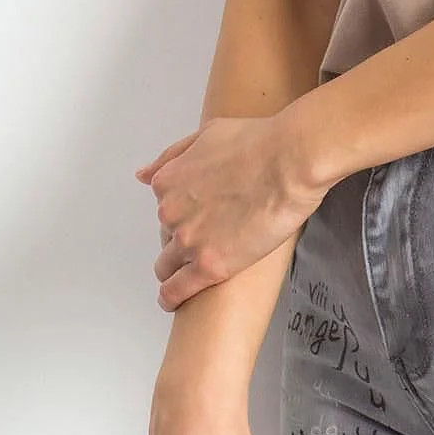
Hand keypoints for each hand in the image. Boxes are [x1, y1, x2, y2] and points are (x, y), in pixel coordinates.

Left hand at [135, 107, 325, 308]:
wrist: (290, 162)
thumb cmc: (258, 142)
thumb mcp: (208, 134)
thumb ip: (173, 155)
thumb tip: (143, 174)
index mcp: (168, 181)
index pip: (164, 207)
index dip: (184, 212)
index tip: (199, 215)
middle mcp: (170, 212)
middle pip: (166, 235)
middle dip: (184, 237)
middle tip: (212, 235)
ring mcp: (188, 241)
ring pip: (166, 266)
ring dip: (175, 270)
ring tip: (189, 273)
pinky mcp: (209, 267)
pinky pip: (177, 291)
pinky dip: (172, 297)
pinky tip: (174, 301)